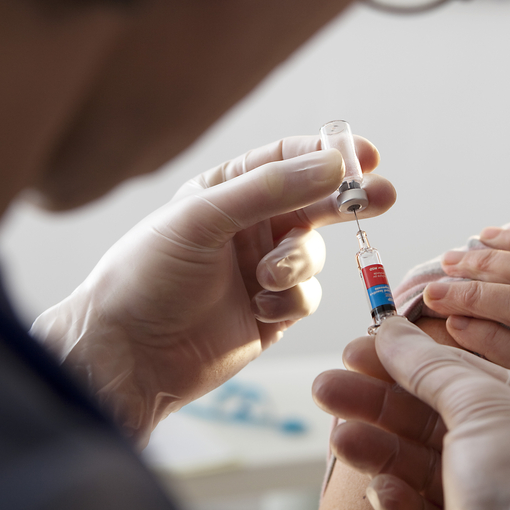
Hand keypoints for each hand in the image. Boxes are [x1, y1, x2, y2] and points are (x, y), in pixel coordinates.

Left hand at [31, 135, 393, 446]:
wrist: (127, 355)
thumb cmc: (147, 276)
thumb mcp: (203, 218)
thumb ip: (270, 189)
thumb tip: (333, 166)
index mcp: (226, 192)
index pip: (287, 160)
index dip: (328, 154)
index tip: (365, 156)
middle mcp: (247, 228)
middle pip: (314, 204)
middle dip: (347, 201)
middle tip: (382, 197)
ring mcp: (261, 271)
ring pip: (313, 254)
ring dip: (298, 263)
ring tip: (266, 278)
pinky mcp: (271, 315)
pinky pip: (305, 297)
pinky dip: (289, 302)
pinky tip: (257, 310)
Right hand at [313, 316, 509, 509]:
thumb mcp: (484, 409)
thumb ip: (433, 368)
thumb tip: (394, 331)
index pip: (455, 369)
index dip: (404, 356)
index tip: (358, 348)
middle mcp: (506, 450)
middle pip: (426, 413)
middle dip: (375, 399)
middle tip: (327, 387)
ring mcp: (483, 495)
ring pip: (415, 459)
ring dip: (374, 445)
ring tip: (340, 438)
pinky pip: (416, 507)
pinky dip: (395, 497)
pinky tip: (382, 490)